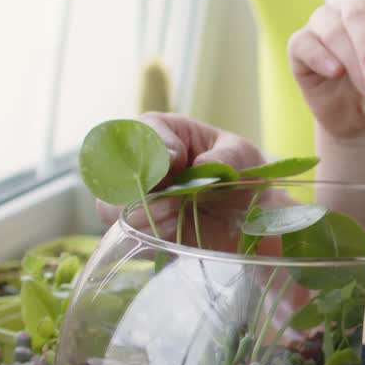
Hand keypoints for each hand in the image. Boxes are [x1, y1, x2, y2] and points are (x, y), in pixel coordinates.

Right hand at [94, 112, 265, 228]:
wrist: (252, 215)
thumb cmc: (243, 173)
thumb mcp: (241, 156)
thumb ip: (225, 156)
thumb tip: (202, 166)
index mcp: (163, 133)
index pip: (142, 131)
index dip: (154, 147)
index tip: (177, 161)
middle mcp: (143, 165)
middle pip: (114, 169)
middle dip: (137, 184)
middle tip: (169, 194)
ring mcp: (138, 199)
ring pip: (111, 206)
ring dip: (142, 211)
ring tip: (176, 212)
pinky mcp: (143, 229)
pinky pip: (129, 233)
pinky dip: (150, 233)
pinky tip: (176, 230)